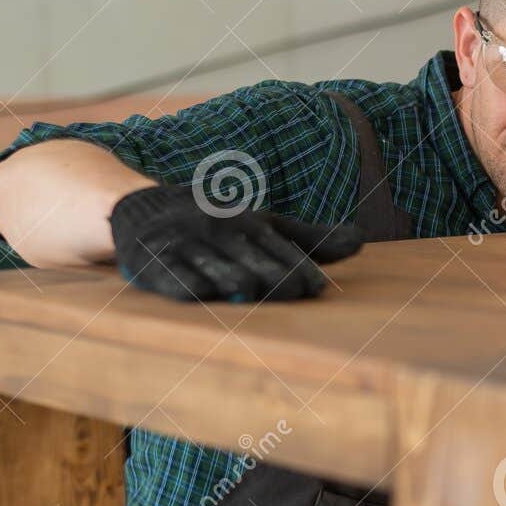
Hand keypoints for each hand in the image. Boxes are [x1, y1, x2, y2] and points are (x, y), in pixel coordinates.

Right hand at [108, 185, 362, 301]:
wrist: (143, 207)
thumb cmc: (219, 225)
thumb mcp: (264, 225)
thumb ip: (311, 238)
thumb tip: (361, 240)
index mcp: (249, 224)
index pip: (285, 253)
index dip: (304, 274)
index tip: (316, 290)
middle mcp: (220, 233)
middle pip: (260, 268)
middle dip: (278, 285)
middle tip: (290, 296)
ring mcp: (188, 248)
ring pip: (226, 277)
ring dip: (241, 288)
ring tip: (248, 295)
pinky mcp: (155, 264)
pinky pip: (180, 283)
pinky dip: (195, 291)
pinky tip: (207, 297)